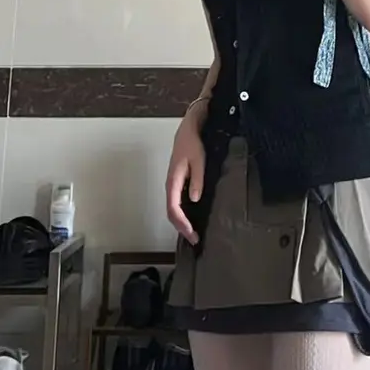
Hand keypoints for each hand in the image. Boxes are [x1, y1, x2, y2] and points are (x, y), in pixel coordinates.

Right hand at [165, 114, 204, 244]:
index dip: (182, 224)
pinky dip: (182, 214)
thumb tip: (195, 199)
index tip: (192, 234)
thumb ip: (197, 179)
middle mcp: (170, 185)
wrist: (188, 130)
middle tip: (194, 239)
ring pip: (173, 209)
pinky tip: (192, 218)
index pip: (173, 208)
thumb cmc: (193, 144)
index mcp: (173, 181)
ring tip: (193, 233)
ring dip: (181, 222)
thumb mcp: (199, 160)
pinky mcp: (177, 183)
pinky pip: (176, 203)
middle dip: (181, 228)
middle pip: (171, 212)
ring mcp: (172, 184)